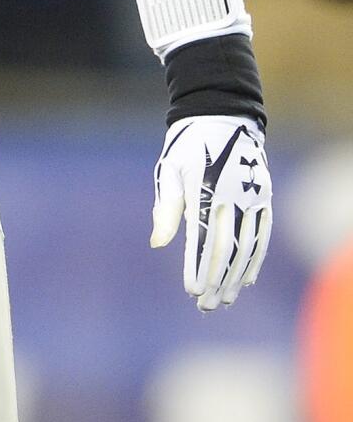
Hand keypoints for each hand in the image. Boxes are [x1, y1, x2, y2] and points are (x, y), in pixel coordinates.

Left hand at [150, 116, 271, 310]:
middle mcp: (233, 195)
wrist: (221, 116)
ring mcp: (253, 197)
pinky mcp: (264, 197)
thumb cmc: (187, 146)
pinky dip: (256, 258)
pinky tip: (248, 279)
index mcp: (205, 188)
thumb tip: (158, 244)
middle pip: (226, 247)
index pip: (202, 237)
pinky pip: (263, 234)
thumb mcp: (170, 169)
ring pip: (247, 246)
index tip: (192, 291)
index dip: (198, 266)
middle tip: (206, 306)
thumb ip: (166, 207)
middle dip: (216, 280)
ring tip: (226, 300)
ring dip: (237, 276)